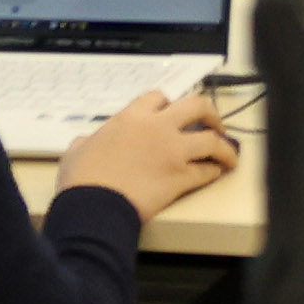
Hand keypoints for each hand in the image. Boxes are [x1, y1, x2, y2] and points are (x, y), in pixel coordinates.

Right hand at [61, 89, 235, 222]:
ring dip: (224, 146)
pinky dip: (215, 171)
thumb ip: (86, 141)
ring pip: (212, 140)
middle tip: (214, 124)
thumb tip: (85, 142)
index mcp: (130, 118)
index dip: (168, 103)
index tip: (173, 112)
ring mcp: (173, 152)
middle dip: (210, 113)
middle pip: (197, 106)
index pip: (158, 97)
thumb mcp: (76, 150)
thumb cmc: (81, 179)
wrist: (93, 206)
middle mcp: (157, 129)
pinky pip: (208, 171)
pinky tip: (216, 173)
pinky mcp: (181, 178)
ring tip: (227, 154)